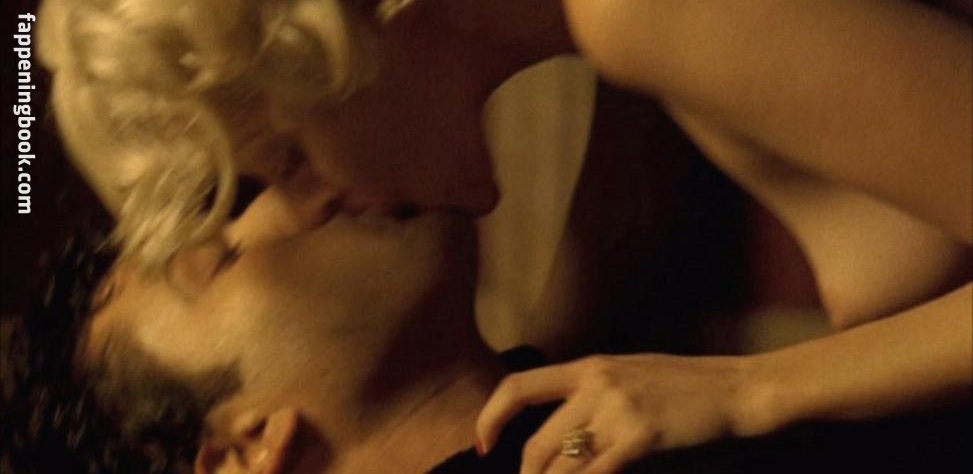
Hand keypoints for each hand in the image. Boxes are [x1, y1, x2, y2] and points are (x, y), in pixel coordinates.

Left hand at [476, 353, 773, 473]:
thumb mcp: (632, 377)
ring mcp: (617, 410)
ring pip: (560, 466)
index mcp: (590, 367)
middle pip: (538, 445)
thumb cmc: (690, 390)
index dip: (491, 418)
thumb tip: (564, 433)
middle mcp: (596, 384)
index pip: (519, 387)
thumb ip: (594, 398)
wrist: (741, 390)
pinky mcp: (640, 437)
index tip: (482, 445)